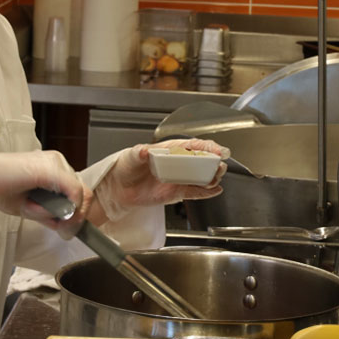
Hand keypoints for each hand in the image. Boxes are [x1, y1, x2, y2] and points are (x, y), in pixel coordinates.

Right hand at [0, 144, 91, 238]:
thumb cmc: (0, 189)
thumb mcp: (29, 207)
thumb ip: (49, 214)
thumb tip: (67, 224)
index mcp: (53, 169)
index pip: (76, 192)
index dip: (77, 212)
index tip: (67, 228)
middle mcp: (58, 163)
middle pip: (82, 192)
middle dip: (75, 216)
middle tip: (62, 229)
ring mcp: (56, 163)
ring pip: (78, 193)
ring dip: (66, 213)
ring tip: (45, 217)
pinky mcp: (51, 168)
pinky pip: (72, 191)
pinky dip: (65, 207)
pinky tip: (50, 213)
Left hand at [94, 139, 228, 221]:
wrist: (120, 188)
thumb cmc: (126, 167)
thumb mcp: (131, 157)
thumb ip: (138, 153)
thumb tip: (143, 150)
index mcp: (169, 150)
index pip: (191, 145)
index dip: (205, 146)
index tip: (215, 150)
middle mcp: (178, 163)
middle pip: (202, 160)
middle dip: (214, 162)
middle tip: (219, 165)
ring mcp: (179, 178)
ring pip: (201, 177)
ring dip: (212, 177)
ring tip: (216, 178)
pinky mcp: (177, 192)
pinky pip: (195, 192)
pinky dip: (206, 192)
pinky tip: (215, 190)